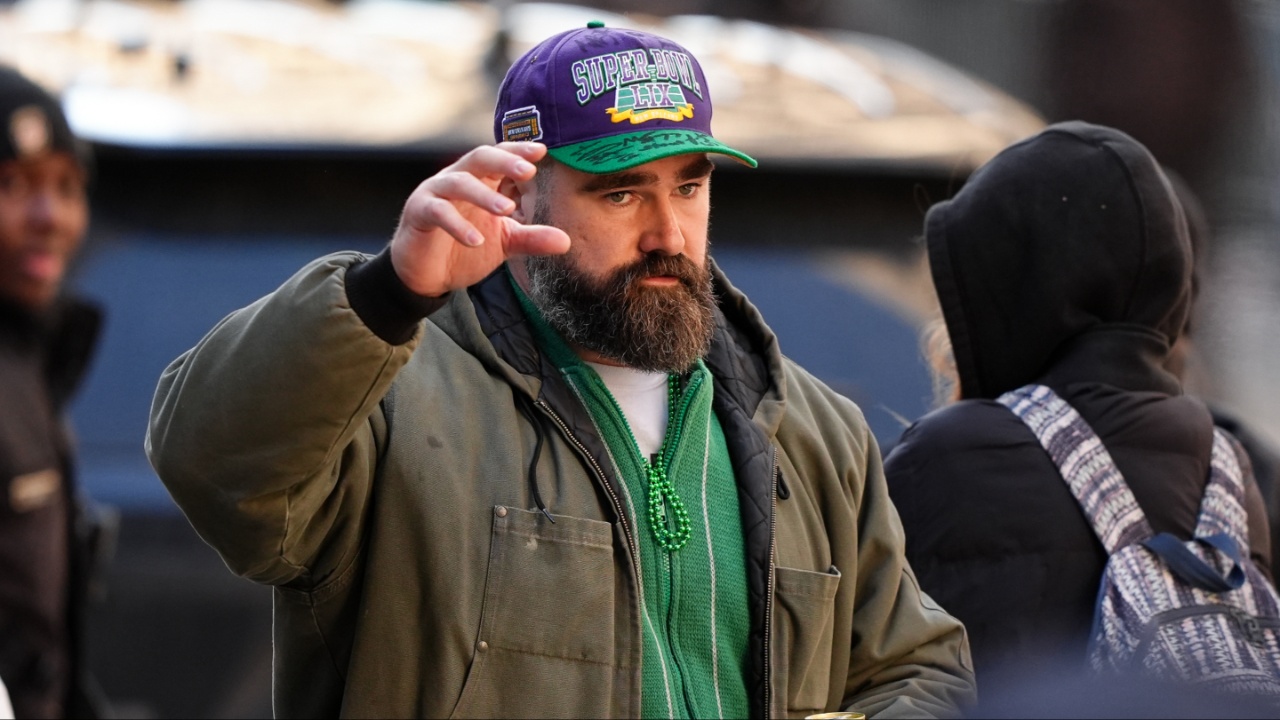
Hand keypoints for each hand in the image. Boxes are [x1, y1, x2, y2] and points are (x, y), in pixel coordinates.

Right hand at [389, 142, 569, 296]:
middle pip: (479, 158)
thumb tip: (566, 241)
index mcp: (480, 180)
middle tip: (528, 170)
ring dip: (483, 194)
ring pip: (458, 182)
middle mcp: (457, 179)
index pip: (500, 156)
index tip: (542, 151)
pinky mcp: (418, 213)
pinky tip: (476, 240)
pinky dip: (457, 224)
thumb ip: (532, 238)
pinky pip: (437, 212)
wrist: (427, 274)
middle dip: (504, 161)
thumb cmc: (465, 248)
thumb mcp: (504, 242)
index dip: (518, 151)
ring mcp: (435, 193)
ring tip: (506, 210)